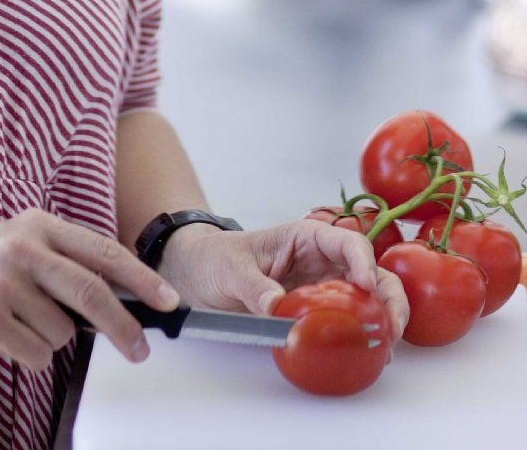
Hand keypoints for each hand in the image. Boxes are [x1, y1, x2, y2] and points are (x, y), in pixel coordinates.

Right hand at [0, 208, 179, 372]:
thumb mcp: (16, 243)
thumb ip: (60, 260)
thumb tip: (117, 296)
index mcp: (36, 225)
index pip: (102, 251)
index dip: (140, 277)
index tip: (168, 299)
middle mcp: (23, 248)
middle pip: (92, 294)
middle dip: (124, 327)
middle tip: (140, 350)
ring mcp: (4, 283)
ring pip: (62, 333)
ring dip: (48, 339)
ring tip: (15, 322)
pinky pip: (35, 354)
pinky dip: (25, 355)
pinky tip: (0, 335)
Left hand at [159, 220, 408, 342]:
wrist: (200, 276)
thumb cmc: (216, 259)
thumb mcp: (231, 269)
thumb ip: (254, 286)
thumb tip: (276, 307)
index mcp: (305, 238)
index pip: (346, 241)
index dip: (362, 261)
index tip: (365, 286)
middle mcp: (322, 261)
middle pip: (370, 271)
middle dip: (388, 295)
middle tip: (392, 327)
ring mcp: (324, 287)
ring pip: (368, 298)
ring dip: (384, 317)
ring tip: (388, 346)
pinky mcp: (318, 312)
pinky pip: (349, 320)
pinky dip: (365, 334)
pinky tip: (372, 353)